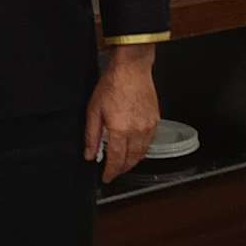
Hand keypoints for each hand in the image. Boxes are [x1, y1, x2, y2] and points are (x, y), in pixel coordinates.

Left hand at [83, 46, 159, 182]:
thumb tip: (90, 154)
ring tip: (123, 164)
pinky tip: (135, 148)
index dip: (111, 172)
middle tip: (114, 172)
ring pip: (142, 153)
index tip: (106, 177)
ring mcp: (148, 126)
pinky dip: (142, 149)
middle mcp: (137, 131)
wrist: (132, 68)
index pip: (116, 160)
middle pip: (131, 159)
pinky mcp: (155, 120)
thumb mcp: (94, 110)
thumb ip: (92, 135)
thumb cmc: (112, 84)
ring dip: (133, 161)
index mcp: (120, 130)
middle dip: (121, 169)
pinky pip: (149, 142)